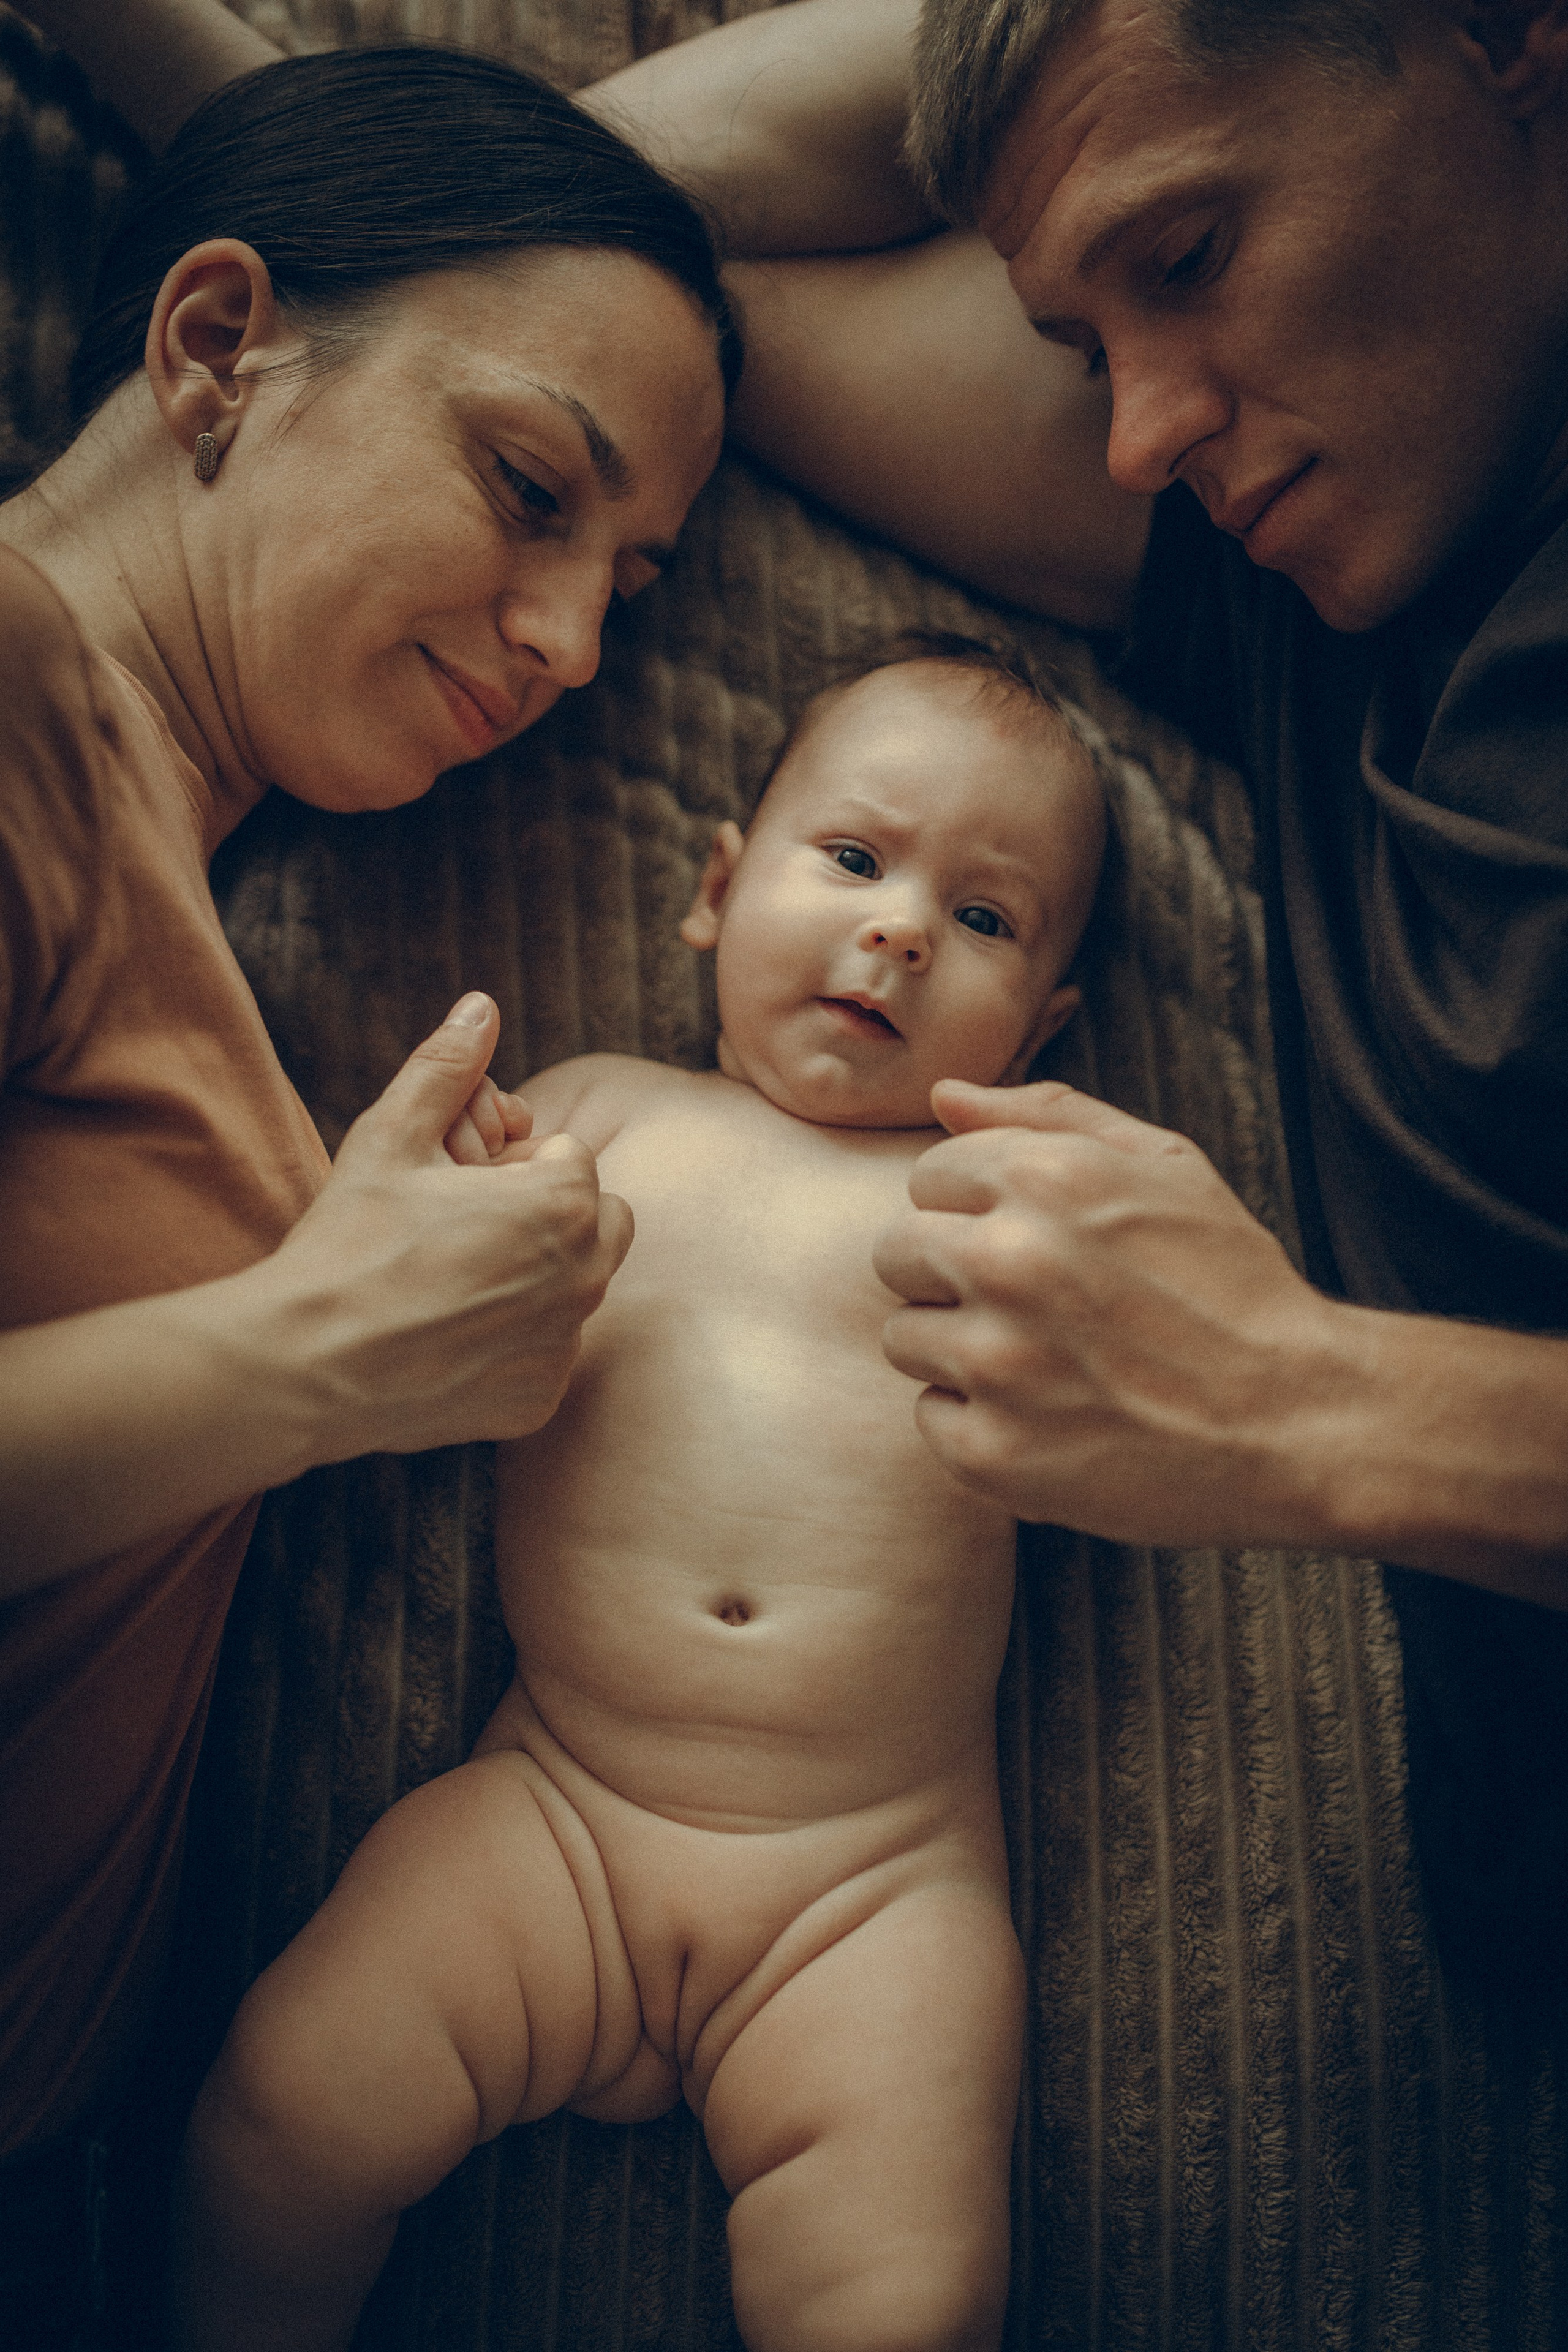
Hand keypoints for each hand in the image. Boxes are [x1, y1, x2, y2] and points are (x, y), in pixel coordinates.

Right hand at [260, 995, 632, 1456]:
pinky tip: (448, 1338)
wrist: (308, 1363)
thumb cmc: (349, 1242)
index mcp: (563, 1205)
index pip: (571, 1161)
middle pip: (598, 1222)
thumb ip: (447, 1067)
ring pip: (575, 1290)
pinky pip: (546, 1354)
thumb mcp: (391, 1136)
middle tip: (467, 1228)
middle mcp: (583, 1278)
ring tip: (452, 1282)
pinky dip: (513, 1345)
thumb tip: (481, 1005)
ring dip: (535, 1279)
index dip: (515, 1168)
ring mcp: (564, 1346)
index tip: (462, 1187)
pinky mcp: (540, 1401)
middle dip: (550, 1217)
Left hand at [873, 1078, 1353, 1542]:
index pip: (928, 1177)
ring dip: (960, 1348)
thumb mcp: (1165, 1166)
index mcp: (1045, 1179)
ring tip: (1047, 1361)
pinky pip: (929, 1417)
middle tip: (1031, 1305)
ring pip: (905, 1337)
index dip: (976, 1209)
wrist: (1298, 1418)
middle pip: (896, 1253)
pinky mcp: (992, 1451)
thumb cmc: (1231, 1286)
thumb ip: (1046, 1118)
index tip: (1031, 1240)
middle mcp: (1007, 1262)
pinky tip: (1049, 1417)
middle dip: (951, 1273)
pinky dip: (978, 1421)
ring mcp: (995, 1363)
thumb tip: (943, 1096)